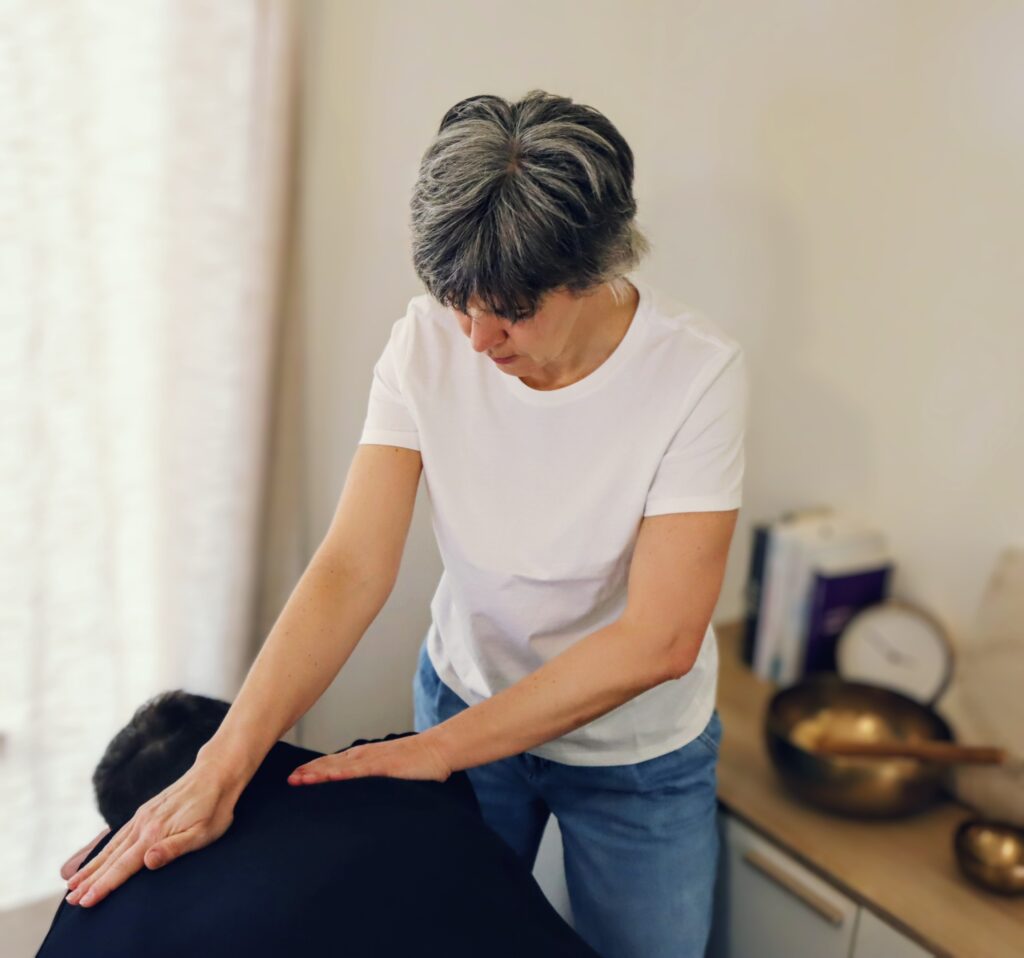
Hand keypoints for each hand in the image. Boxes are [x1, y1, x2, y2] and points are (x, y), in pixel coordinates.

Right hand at [63, 757, 240, 907]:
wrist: (216, 772)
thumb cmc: (215, 807)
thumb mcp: (203, 832)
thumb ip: (174, 848)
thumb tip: (147, 861)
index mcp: (155, 834)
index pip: (123, 866)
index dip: (103, 885)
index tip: (84, 902)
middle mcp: (143, 824)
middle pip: (111, 858)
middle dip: (90, 880)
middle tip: (69, 899)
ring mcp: (143, 816)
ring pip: (112, 846)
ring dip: (92, 865)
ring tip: (73, 881)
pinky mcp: (146, 810)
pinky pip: (119, 834)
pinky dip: (104, 848)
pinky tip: (99, 855)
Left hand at [288, 732, 451, 784]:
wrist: (437, 750)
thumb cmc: (415, 764)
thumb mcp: (388, 773)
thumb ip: (372, 782)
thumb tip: (360, 797)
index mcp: (363, 758)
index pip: (331, 764)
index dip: (312, 770)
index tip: (294, 778)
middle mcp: (363, 756)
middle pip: (330, 764)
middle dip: (308, 772)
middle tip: (288, 781)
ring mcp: (373, 760)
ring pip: (340, 767)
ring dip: (318, 773)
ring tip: (300, 780)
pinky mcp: (385, 766)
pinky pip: (360, 771)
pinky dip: (344, 773)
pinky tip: (330, 777)